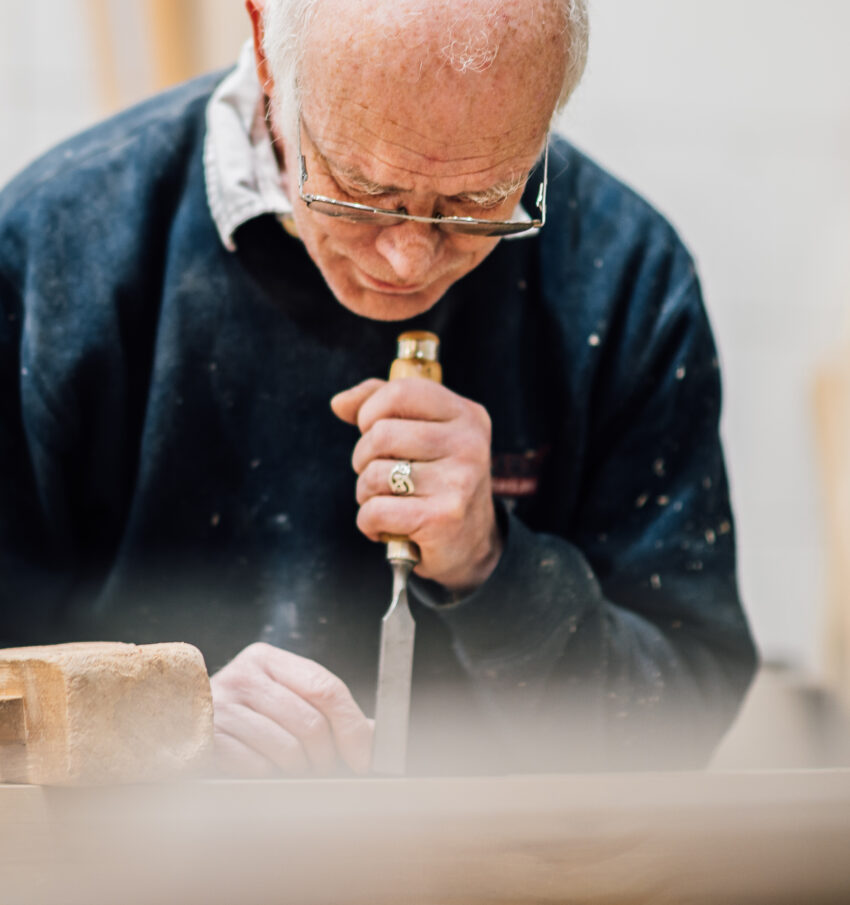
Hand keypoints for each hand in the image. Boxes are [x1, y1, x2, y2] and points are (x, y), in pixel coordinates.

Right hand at [209, 643, 372, 776]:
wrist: (177, 725)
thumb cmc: (245, 716)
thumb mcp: (285, 698)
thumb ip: (329, 710)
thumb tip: (378, 735)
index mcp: (268, 660)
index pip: (326, 688)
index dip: (352, 726)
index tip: (363, 758)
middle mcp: (243, 676)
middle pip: (310, 722)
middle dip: (325, 755)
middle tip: (322, 767)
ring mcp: (222, 706)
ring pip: (287, 748)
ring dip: (297, 769)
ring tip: (290, 768)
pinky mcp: (207, 738)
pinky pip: (258, 766)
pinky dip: (268, 775)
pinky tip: (261, 768)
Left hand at [331, 377, 502, 591]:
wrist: (472, 544)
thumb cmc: (438, 482)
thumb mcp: (424, 434)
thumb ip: (384, 408)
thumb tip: (339, 402)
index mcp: (466, 415)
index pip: (401, 391)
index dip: (370, 409)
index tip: (371, 429)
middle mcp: (468, 444)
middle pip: (381, 434)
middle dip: (363, 457)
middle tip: (378, 474)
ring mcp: (458, 481)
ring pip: (374, 474)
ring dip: (366, 493)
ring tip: (386, 501)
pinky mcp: (442, 517)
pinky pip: (375, 511)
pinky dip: (368, 522)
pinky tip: (385, 526)